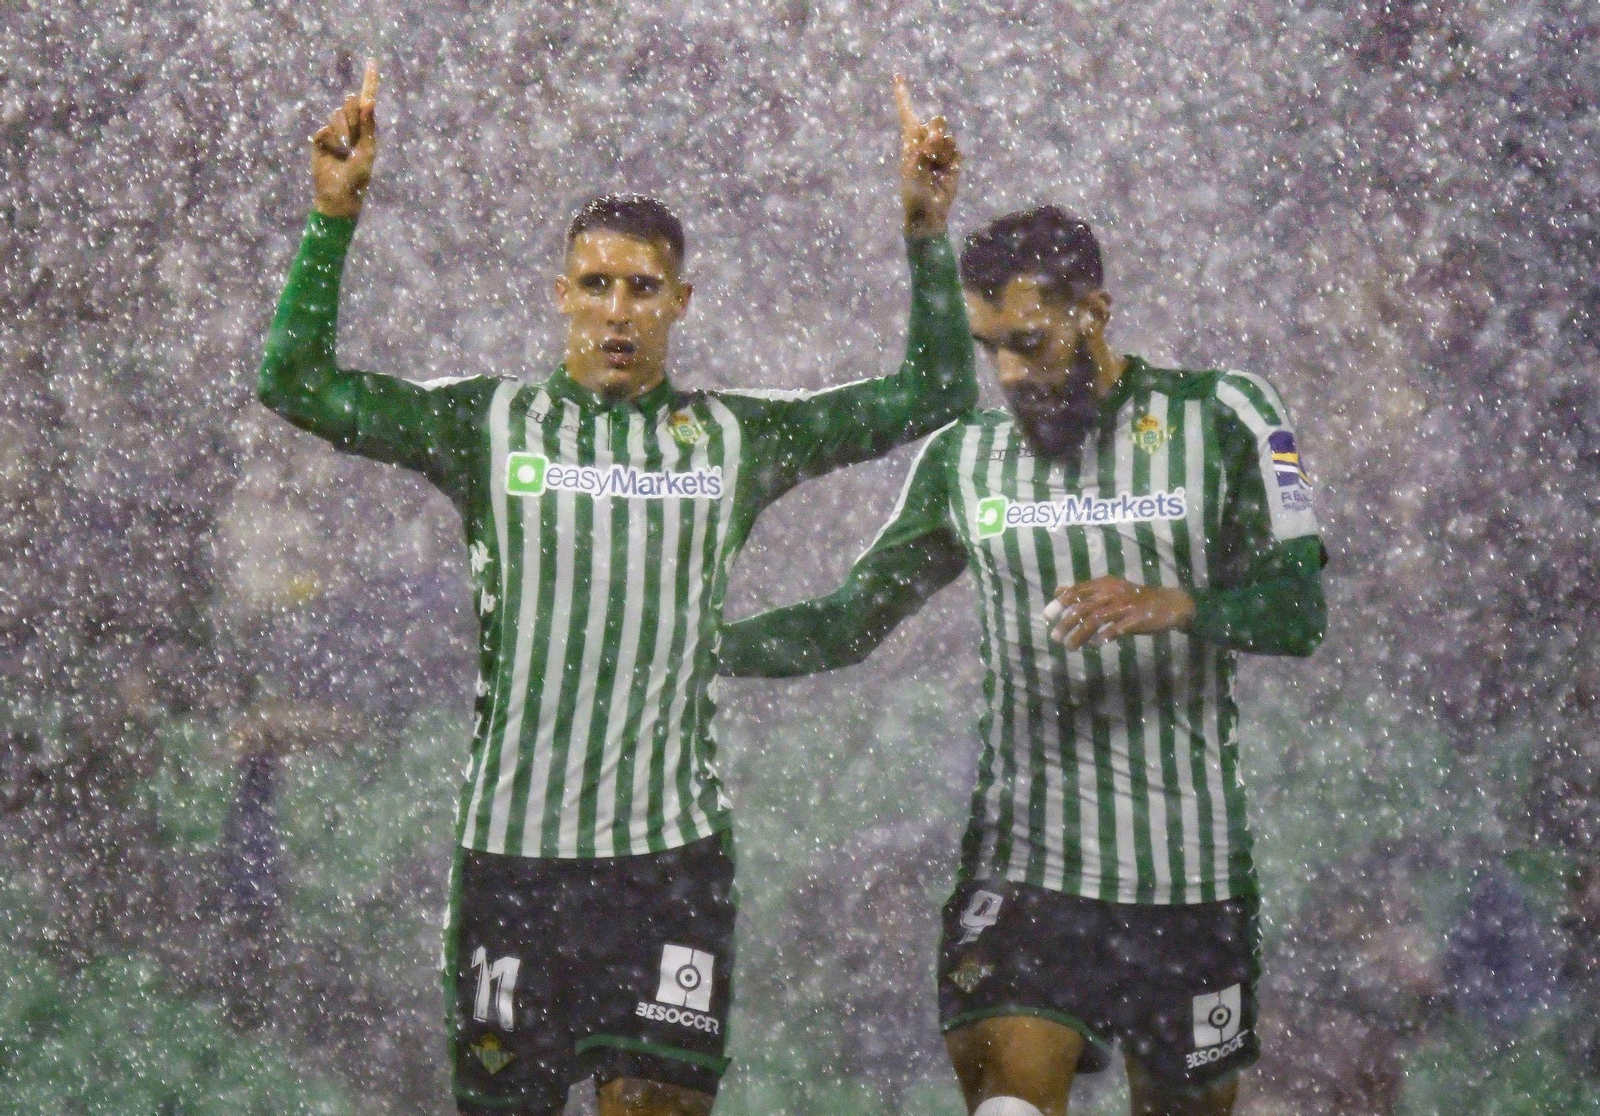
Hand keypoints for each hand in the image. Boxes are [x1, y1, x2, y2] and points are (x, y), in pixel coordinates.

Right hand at [310, 60, 379, 220]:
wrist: (339, 194)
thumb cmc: (359, 176)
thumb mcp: (367, 150)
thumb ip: (368, 126)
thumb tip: (368, 101)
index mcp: (366, 128)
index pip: (368, 100)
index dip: (370, 81)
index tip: (372, 61)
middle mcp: (351, 125)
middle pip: (350, 104)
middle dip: (354, 120)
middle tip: (354, 141)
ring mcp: (334, 131)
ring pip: (337, 116)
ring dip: (343, 134)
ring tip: (344, 152)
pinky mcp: (319, 139)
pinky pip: (323, 131)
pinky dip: (329, 143)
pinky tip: (332, 155)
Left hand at [894, 74, 960, 238]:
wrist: (928, 214)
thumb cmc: (914, 194)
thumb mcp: (913, 172)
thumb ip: (923, 151)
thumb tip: (937, 135)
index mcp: (910, 142)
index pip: (908, 114)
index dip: (903, 95)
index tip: (897, 75)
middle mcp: (925, 143)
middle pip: (935, 121)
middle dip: (935, 133)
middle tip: (930, 151)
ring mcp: (940, 151)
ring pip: (947, 137)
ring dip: (942, 152)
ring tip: (936, 168)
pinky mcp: (954, 160)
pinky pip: (957, 151)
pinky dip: (952, 161)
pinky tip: (946, 173)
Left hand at [1042, 576, 1196, 649]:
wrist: (1169, 604)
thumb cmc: (1134, 599)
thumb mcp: (1108, 590)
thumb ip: (1084, 591)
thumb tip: (1057, 590)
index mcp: (1104, 585)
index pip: (1077, 591)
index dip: (1060, 602)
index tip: (1047, 616)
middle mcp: (1112, 593)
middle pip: (1083, 607)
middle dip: (1066, 623)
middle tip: (1054, 637)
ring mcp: (1125, 605)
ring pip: (1096, 619)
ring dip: (1080, 634)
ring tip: (1070, 647)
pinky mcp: (1136, 619)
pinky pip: (1116, 629)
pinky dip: (1103, 637)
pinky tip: (1093, 645)